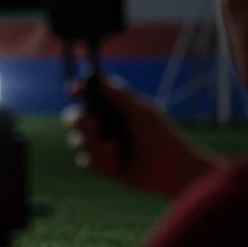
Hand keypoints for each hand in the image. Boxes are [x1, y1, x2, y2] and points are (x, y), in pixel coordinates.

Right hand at [62, 75, 221, 197]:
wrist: (174, 171)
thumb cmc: (162, 137)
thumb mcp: (141, 111)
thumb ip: (118, 94)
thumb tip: (95, 75)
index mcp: (113, 108)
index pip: (88, 95)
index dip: (77, 90)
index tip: (75, 90)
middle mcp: (104, 125)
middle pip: (73, 117)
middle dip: (79, 121)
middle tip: (95, 125)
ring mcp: (101, 145)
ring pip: (76, 140)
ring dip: (92, 144)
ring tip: (113, 150)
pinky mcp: (102, 166)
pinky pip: (84, 162)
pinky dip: (96, 162)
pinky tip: (114, 164)